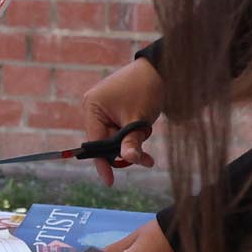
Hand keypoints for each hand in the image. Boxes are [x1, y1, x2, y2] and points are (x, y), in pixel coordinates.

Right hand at [78, 57, 165, 183]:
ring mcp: (102, 107)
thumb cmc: (146, 90)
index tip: (110, 182)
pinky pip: (118, 129)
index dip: (103, 162)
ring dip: (131, 143)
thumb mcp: (139, 120)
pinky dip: (131, 135)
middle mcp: (92, 107)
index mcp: (92, 107)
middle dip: (124, 151)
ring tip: (149, 144)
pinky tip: (144, 132)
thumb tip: (129, 160)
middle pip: (105, 141)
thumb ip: (132, 142)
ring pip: (114, 137)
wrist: (159, 70)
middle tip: (146, 161)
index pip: (95, 142)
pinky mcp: (112, 108)